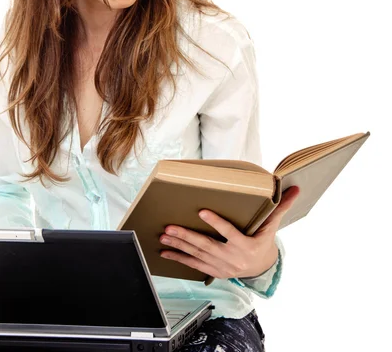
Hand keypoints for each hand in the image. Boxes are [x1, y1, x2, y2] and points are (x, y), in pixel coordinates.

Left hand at [159, 186, 299, 279]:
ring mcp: (221, 266)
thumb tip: (295, 188)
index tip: (202, 212)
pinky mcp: (213, 271)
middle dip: (187, 236)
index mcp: (246, 246)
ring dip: (179, 245)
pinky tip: (165, 252)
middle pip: (207, 246)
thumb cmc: (264, 242)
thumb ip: (281, 207)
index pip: (229, 233)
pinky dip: (179, 258)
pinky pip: (193, 265)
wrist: (261, 269)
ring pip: (197, 254)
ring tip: (164, 236)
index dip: (216, 223)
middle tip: (170, 227)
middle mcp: (232, 258)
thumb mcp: (272, 226)